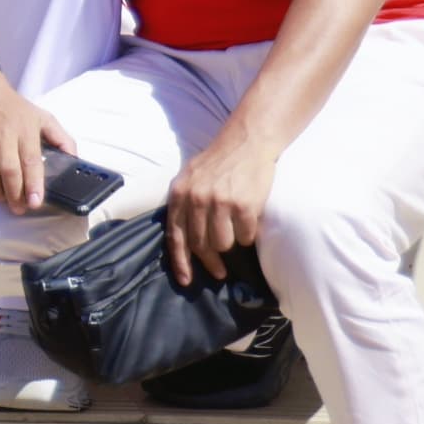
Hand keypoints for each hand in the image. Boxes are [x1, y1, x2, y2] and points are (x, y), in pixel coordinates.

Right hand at [0, 67, 73, 216]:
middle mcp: (3, 134)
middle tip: (18, 208)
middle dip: (15, 195)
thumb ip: (61, 138)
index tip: (36, 202)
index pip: (31, 161)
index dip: (34, 185)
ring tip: (1, 198)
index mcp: (25, 130)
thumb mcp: (41, 115)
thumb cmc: (12, 105)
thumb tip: (75, 158)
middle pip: (9, 171)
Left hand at [166, 126, 276, 287]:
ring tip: (235, 229)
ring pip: (223, 244)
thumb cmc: (217, 163)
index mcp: (180, 193)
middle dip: (210, 262)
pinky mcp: (243, 206)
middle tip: (219, 271)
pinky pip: (245, 237)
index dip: (180, 262)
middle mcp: (197, 199)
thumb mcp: (189, 178)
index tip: (186, 280)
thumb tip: (183, 241)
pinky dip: (248, 234)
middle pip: (200, 245)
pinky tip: (248, 220)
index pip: (175, 236)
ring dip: (231, 243)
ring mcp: (220, 203)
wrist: (245, 143)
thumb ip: (184, 204)